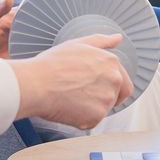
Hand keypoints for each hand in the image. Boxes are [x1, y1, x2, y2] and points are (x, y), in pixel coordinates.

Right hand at [9, 34, 132, 128]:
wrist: (36, 84)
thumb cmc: (53, 63)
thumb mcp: (78, 44)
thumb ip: (102, 41)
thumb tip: (118, 38)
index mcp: (111, 63)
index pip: (123, 81)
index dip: (109, 85)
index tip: (94, 86)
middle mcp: (114, 81)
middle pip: (118, 96)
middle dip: (104, 97)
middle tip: (84, 96)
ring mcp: (106, 100)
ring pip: (103, 109)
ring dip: (91, 107)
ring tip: (71, 99)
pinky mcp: (96, 117)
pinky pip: (92, 121)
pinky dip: (81, 118)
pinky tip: (67, 108)